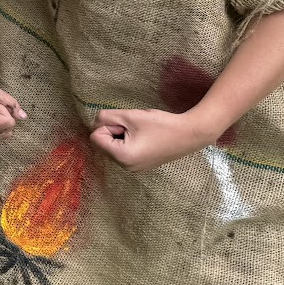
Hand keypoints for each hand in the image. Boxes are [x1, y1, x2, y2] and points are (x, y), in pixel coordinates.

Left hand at [90, 107, 217, 170]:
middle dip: (113, 131)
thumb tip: (94, 124)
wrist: (189, 134)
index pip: (95, 137)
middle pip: (102, 143)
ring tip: (140, 133)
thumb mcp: (129, 116)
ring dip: (120, 136)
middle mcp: (126, 167)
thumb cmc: (160, 125)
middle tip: (134, 128)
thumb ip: (105, 117)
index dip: (108, 126)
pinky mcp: (140, 166)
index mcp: (122, 157)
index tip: (127, 125)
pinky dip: (127, 142)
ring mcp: (133, 169)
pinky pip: (122, 152)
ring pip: (112, 146)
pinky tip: (144, 138)